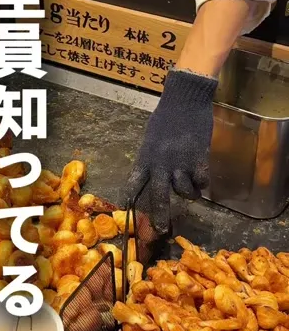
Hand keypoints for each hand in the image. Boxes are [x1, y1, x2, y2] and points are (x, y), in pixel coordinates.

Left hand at [123, 69, 217, 233]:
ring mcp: (181, 163)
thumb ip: (152, 158)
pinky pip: (202, 182)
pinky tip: (202, 175)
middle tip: (160, 230)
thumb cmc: (166, 116)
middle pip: (159, 196)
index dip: (131, 198)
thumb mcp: (152, 138)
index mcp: (146, 156)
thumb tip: (153, 175)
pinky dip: (203, 182)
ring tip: (192, 189)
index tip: (128, 213)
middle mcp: (161, 163)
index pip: (135, 182)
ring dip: (190, 193)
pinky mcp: (199, 160)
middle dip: (160, 216)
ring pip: (185, 192)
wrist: (185, 99)